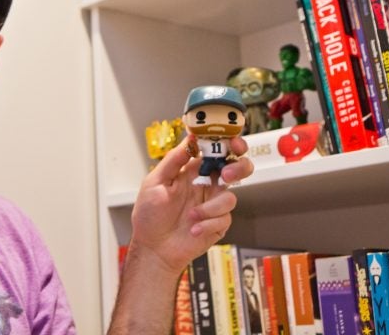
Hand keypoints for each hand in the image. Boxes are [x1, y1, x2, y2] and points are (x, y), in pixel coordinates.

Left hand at [128, 135, 252, 275]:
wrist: (153, 248)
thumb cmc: (150, 215)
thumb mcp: (155, 183)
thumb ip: (173, 161)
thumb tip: (190, 139)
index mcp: (191, 172)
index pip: (214, 152)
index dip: (227, 144)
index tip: (231, 142)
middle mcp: (205, 186)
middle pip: (235, 169)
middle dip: (239, 167)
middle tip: (227, 173)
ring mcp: (213, 205)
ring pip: (230, 197)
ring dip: (210, 208)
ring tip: (190, 217)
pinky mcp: (218, 224)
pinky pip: (224, 219)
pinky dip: (208, 224)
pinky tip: (193, 230)